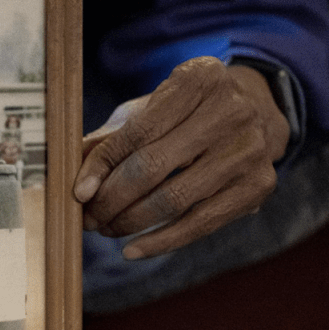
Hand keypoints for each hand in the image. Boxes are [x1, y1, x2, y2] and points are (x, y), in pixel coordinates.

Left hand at [75, 57, 289, 259]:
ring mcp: (249, 150)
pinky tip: (133, 250)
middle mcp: (231, 111)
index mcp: (199, 79)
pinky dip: (162, 241)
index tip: (78, 192)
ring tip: (105, 229)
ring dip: (131, 221)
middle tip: (88, 218)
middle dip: (112, 198)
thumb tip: (69, 164)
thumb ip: (113, 134)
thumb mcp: (152, 107)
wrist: (256, 112)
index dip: (102, 165)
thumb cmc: (186, 111)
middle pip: (154, 167)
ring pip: (175, 199)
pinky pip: (201, 224)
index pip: (138, 131)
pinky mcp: (259, 186)